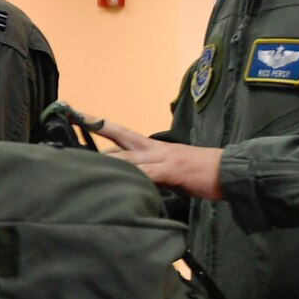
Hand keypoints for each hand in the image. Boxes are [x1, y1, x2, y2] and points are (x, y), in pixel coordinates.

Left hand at [89, 116, 225, 200]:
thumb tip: (129, 181)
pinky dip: (132, 177)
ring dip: (105, 161)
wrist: (231, 171)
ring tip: (81, 162)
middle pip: (118, 137)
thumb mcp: (170, 172)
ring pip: (126, 157)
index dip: (98, 124)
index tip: (76, 115)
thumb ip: (148, 173)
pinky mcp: (171, 172)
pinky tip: (116, 182)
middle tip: (68, 130)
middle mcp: (153, 149)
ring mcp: (162, 158)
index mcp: (153, 147)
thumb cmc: (202, 174)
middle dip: (94, 133)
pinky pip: (147, 174)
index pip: (120, 133)